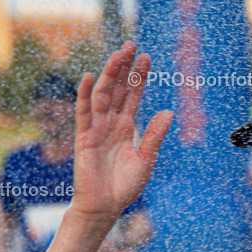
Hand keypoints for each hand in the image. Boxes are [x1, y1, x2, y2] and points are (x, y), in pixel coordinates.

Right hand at [70, 42, 173, 220]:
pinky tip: (89, 76)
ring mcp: (96, 128)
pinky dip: (85, 94)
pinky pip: (84, 112)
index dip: (138, 77)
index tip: (146, 57)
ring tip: (118, 54)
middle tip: (131, 44)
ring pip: (103, 95)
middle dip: (124, 67)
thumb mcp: (146, 160)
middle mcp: (111, 123)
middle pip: (117, 89)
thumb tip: (168, 112)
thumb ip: (154, 136)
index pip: (133, 96)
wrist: (104, 207)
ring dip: (109, 74)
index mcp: (126, 128)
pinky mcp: (84, 137)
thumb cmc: (124, 187)